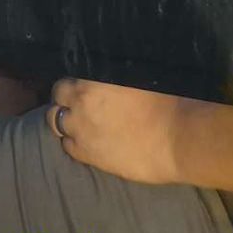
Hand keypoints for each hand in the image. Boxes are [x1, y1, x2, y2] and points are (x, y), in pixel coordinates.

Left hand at [47, 78, 180, 185]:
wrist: (176, 138)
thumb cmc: (164, 102)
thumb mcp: (135, 77)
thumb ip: (111, 78)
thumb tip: (103, 77)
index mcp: (91, 81)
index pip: (64, 83)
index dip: (72, 88)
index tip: (81, 91)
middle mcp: (80, 104)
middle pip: (56, 102)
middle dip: (64, 104)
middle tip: (80, 108)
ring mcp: (81, 131)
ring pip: (57, 125)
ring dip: (67, 123)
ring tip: (83, 125)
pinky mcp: (88, 155)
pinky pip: (68, 147)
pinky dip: (74, 143)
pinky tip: (89, 142)